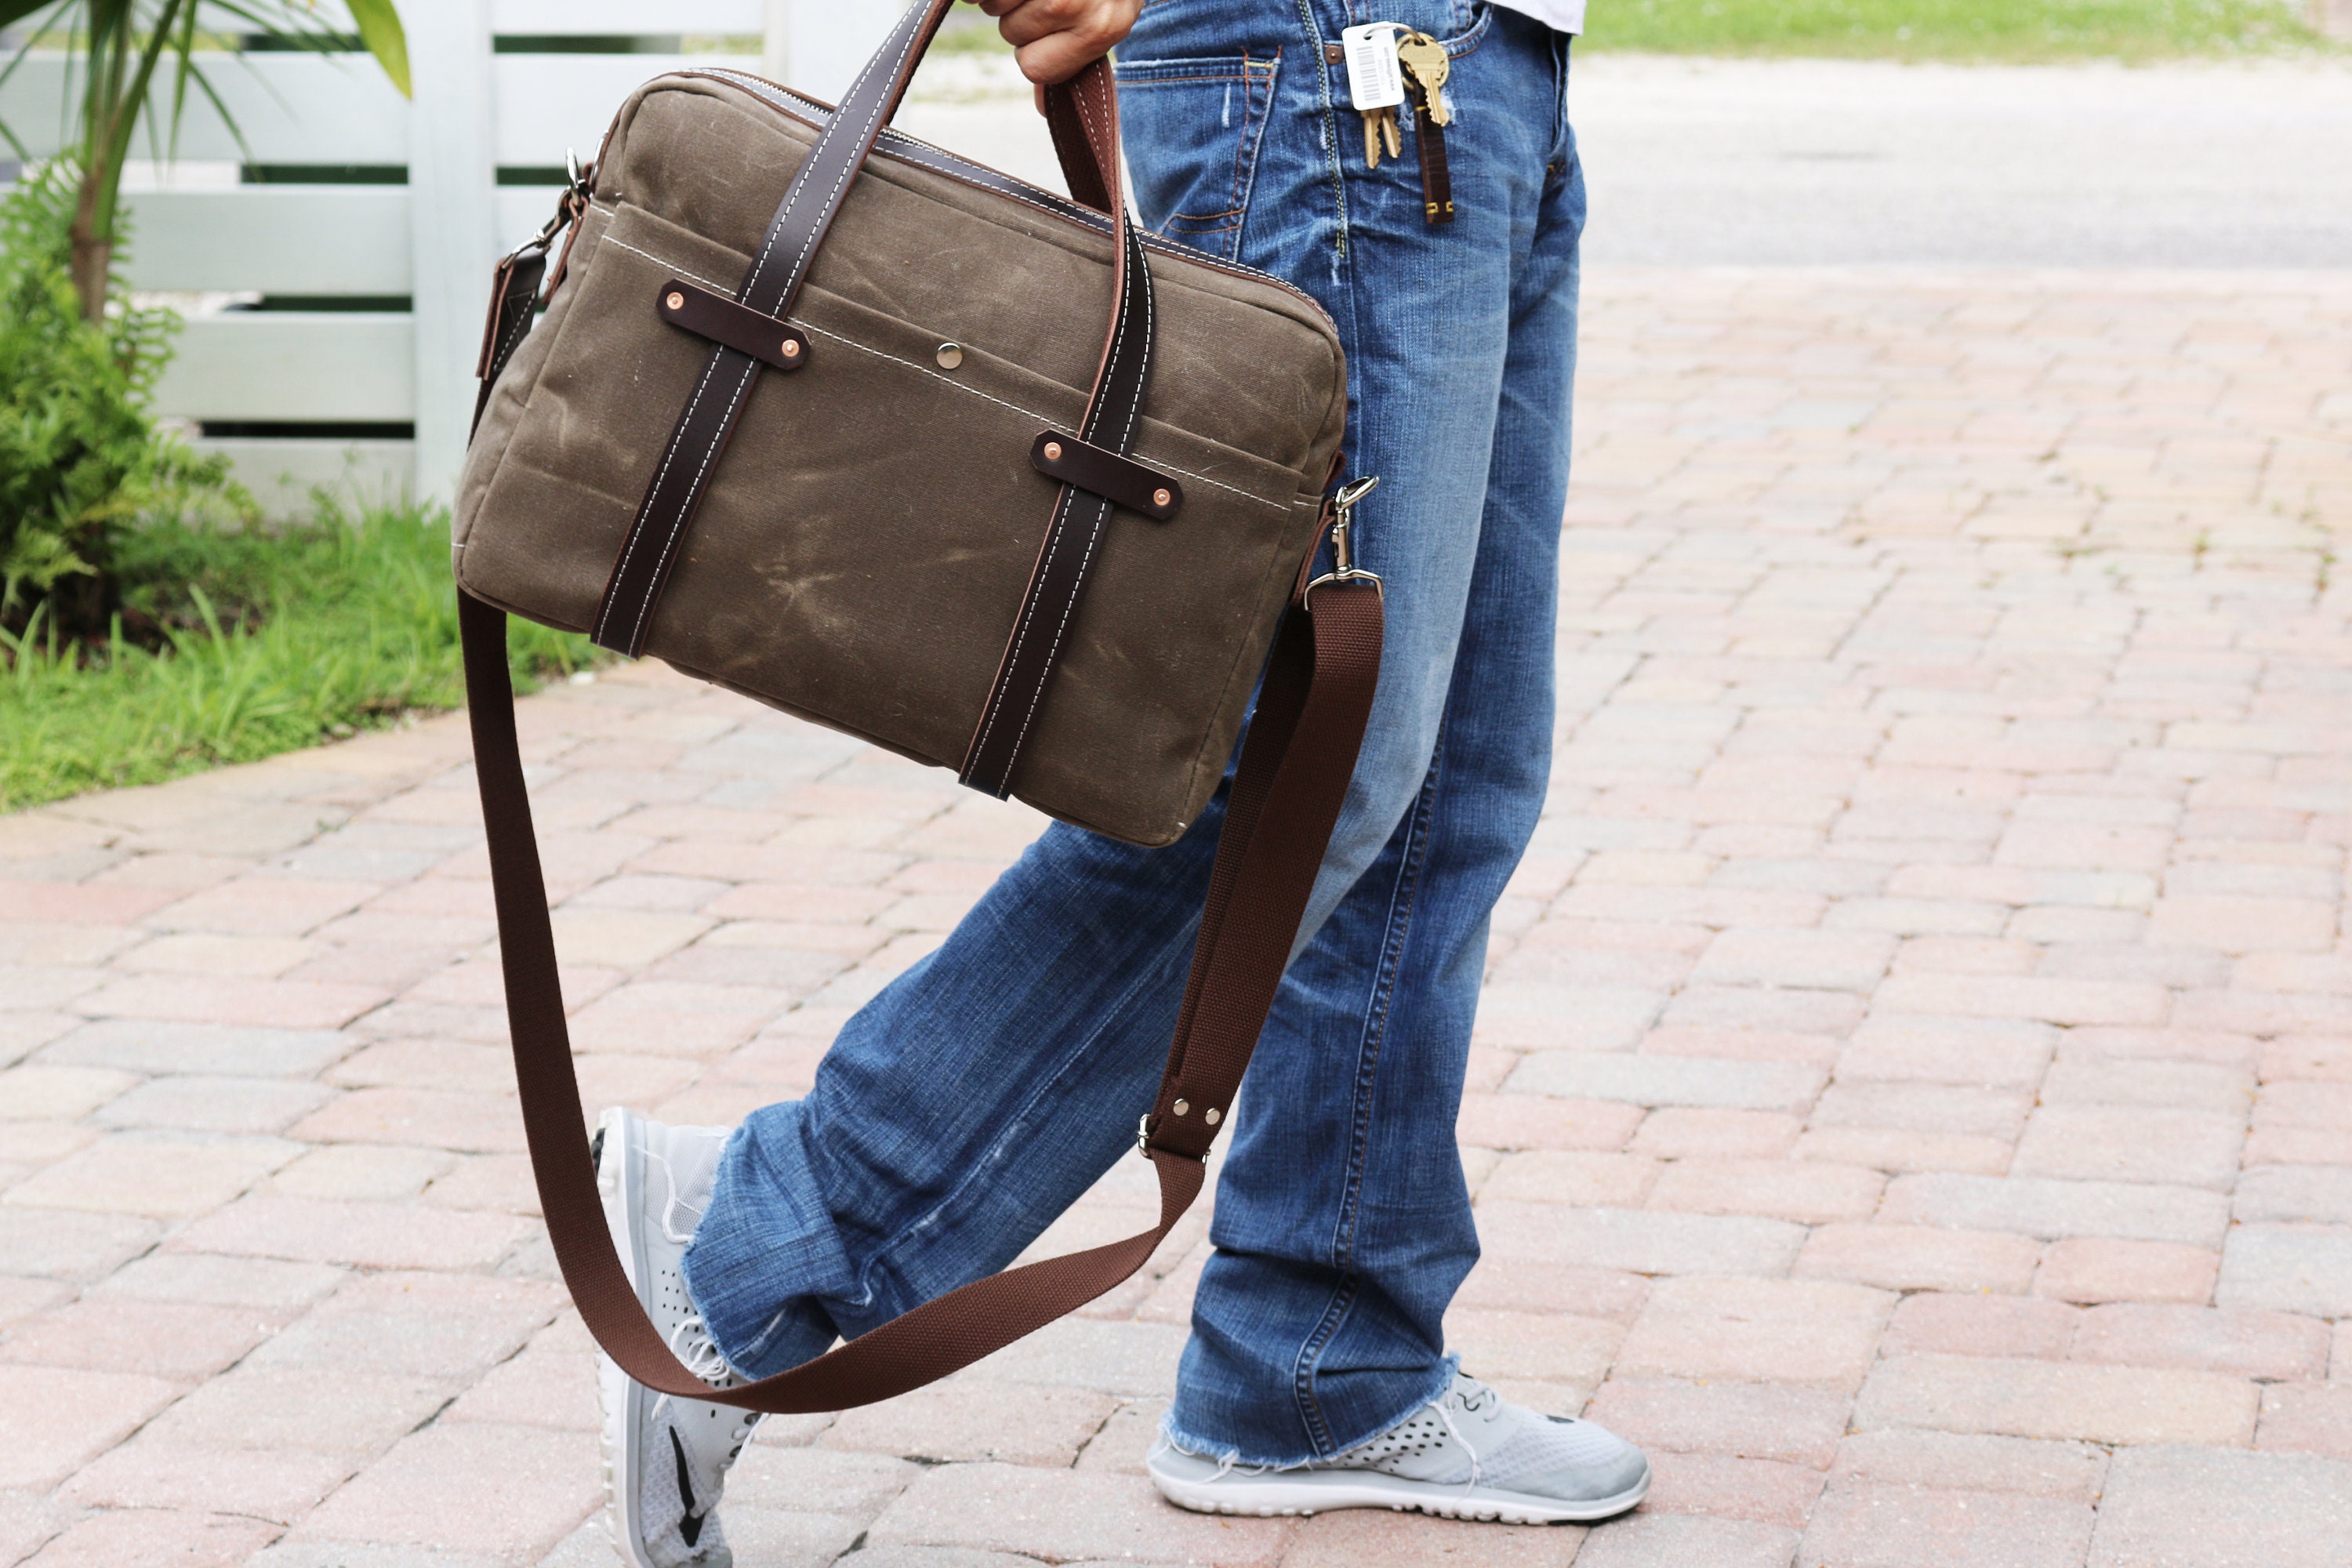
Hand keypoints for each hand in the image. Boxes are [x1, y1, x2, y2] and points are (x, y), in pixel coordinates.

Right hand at [968, 0, 1141, 85]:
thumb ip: (1074, 59)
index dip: (1035, 49)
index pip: (1034, 69)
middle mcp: (1075, 3)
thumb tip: (1043, 110)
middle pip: (1011, 32)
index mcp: (1100, 29)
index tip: (1052, 27)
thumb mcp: (1109, 17)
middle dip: (1020, 11)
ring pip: (991, 4)